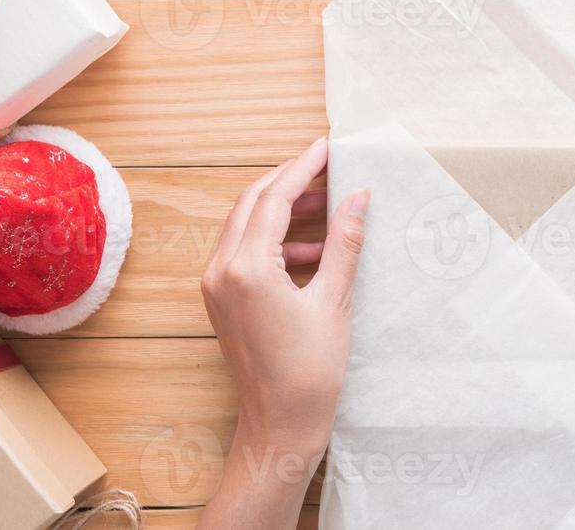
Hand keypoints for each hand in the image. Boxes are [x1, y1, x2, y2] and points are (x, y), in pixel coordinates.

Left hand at [199, 138, 370, 529]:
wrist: (279, 426)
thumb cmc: (309, 373)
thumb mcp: (335, 300)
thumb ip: (344, 242)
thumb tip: (358, 196)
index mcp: (246, 268)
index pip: (273, 198)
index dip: (302, 168)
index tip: (327, 147)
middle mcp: (221, 270)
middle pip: (252, 203)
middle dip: (290, 181)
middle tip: (328, 166)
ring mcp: (215, 286)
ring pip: (245, 224)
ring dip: (283, 209)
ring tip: (328, 204)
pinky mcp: (221, 300)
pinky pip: (244, 251)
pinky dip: (275, 238)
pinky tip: (314, 248)